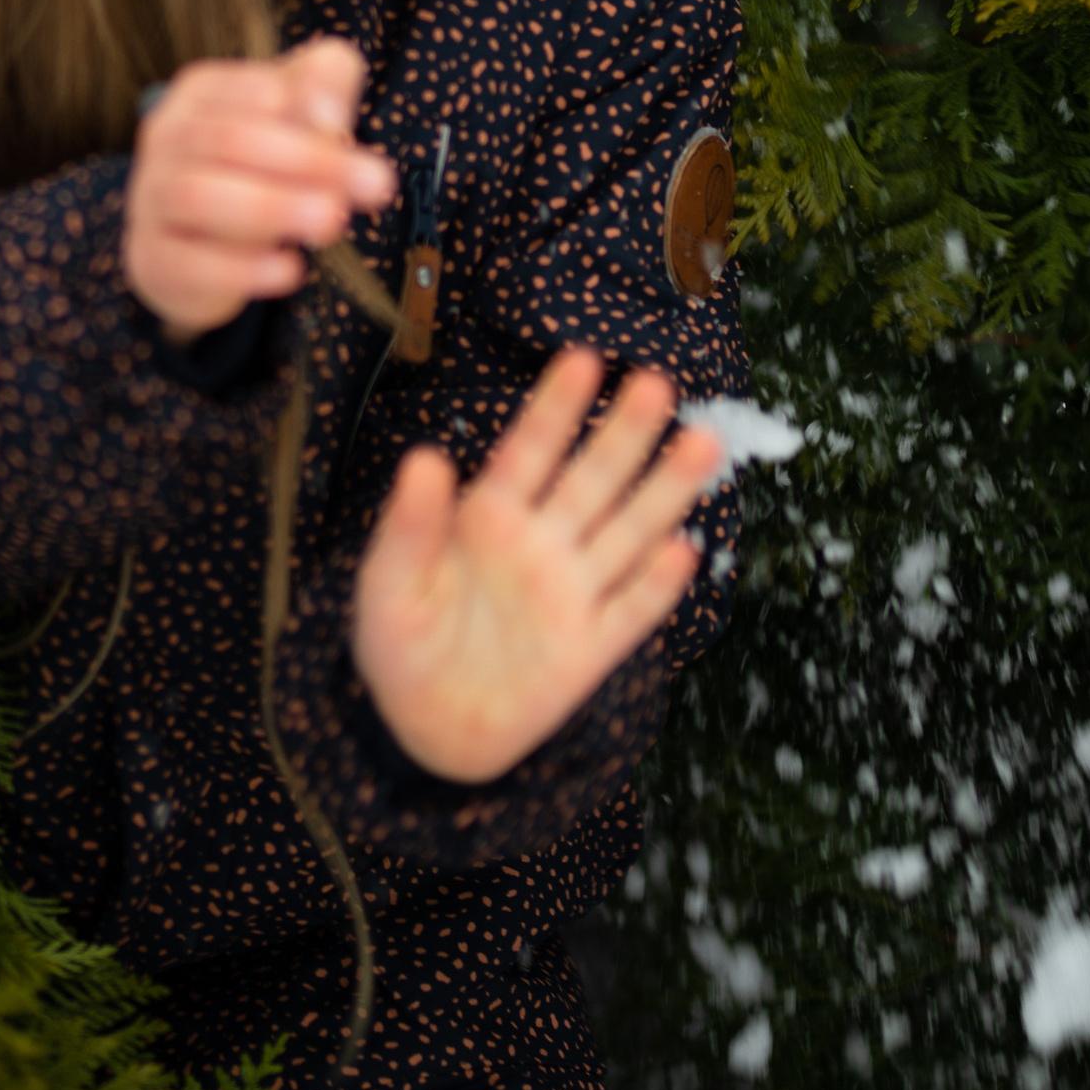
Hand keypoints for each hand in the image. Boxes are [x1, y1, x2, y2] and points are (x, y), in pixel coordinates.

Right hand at [124, 38, 394, 346]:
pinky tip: (292, 269)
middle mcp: (166, 137)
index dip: (312, 113)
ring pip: (198, 196)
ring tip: (333, 220)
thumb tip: (328, 112)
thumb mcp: (301, 109)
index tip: (354, 137)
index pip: (259, 93)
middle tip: (376, 185)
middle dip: (307, 161)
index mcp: (202, 92)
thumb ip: (325, 82)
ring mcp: (150, 198)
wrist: (198, 246)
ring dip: (271, 207)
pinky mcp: (152, 258)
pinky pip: (188, 263)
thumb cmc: (263, 162)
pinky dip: (241, 268)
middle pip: (229, 140)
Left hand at [351, 347, 720, 785]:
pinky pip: (630, 612)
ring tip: (702, 446)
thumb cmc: (400, 644)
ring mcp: (572, 593)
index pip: (529, 451)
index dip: (555, 408)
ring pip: (626, 533)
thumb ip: (409, 525)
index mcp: (491, 515)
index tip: (582, 358)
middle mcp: (542, 543)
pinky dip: (655, 585)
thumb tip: (425, 456)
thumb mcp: (388, 583)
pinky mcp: (590, 649)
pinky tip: (681, 549)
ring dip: (663, 492)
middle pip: (591, 480)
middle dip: (624, 434)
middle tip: (658, 384)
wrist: (424, 730)